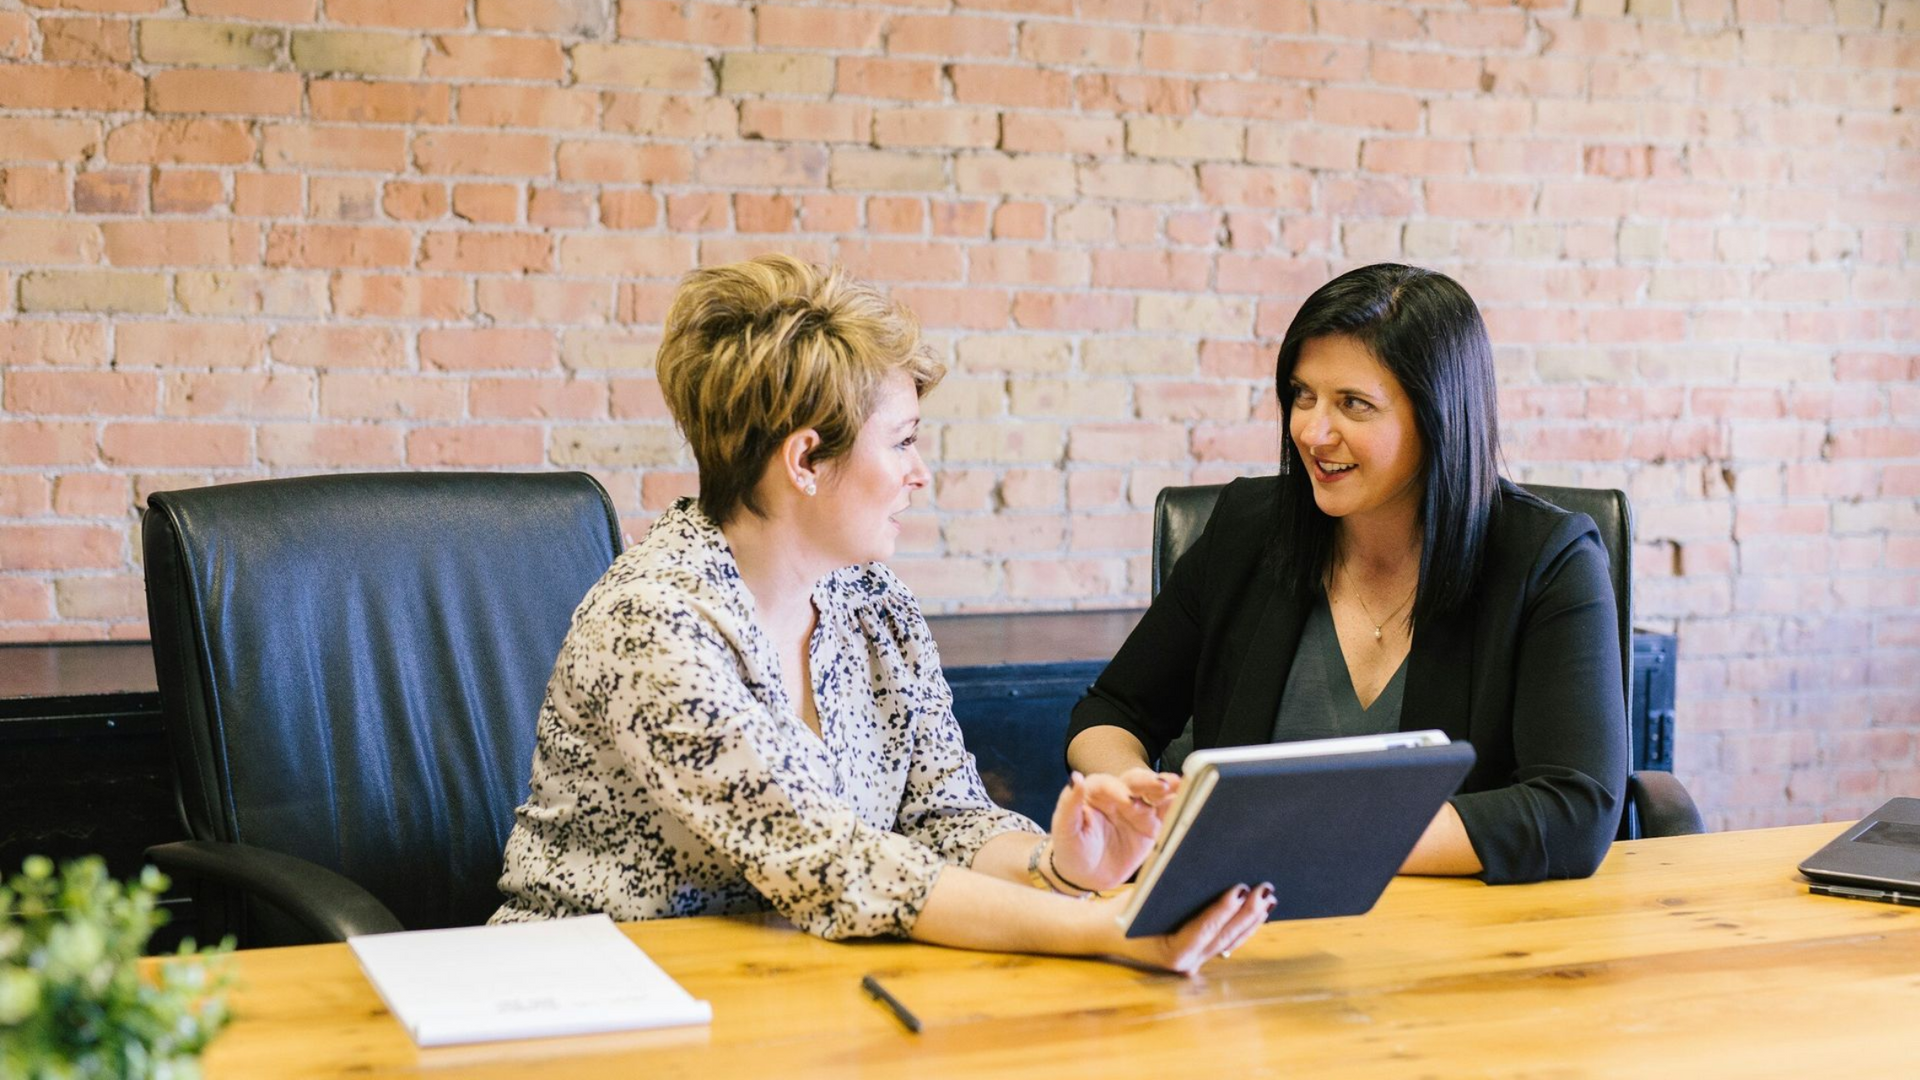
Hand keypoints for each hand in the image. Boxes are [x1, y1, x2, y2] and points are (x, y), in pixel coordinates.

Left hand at [1048, 768, 1181, 892]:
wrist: (1086, 876)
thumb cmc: (1071, 850)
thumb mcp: (1065, 830)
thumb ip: (1069, 804)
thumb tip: (1075, 778)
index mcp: (1095, 792)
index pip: (1107, 784)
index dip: (1117, 790)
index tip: (1126, 800)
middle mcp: (1119, 795)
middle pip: (1135, 782)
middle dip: (1149, 782)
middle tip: (1162, 785)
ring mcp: (1138, 809)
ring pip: (1154, 793)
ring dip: (1168, 788)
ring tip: (1181, 785)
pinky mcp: (1152, 825)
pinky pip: (1166, 813)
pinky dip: (1178, 805)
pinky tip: (1190, 799)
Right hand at [1105, 883, 1274, 975]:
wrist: (1107, 932)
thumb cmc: (1122, 912)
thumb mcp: (1142, 897)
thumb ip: (1170, 888)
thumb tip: (1204, 866)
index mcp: (1170, 953)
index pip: (1202, 930)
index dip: (1223, 910)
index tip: (1240, 889)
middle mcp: (1186, 963)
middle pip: (1224, 936)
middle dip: (1247, 912)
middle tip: (1265, 889)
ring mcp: (1195, 962)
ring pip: (1231, 941)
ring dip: (1251, 919)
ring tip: (1268, 897)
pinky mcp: (1200, 954)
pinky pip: (1227, 941)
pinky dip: (1243, 925)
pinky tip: (1259, 911)